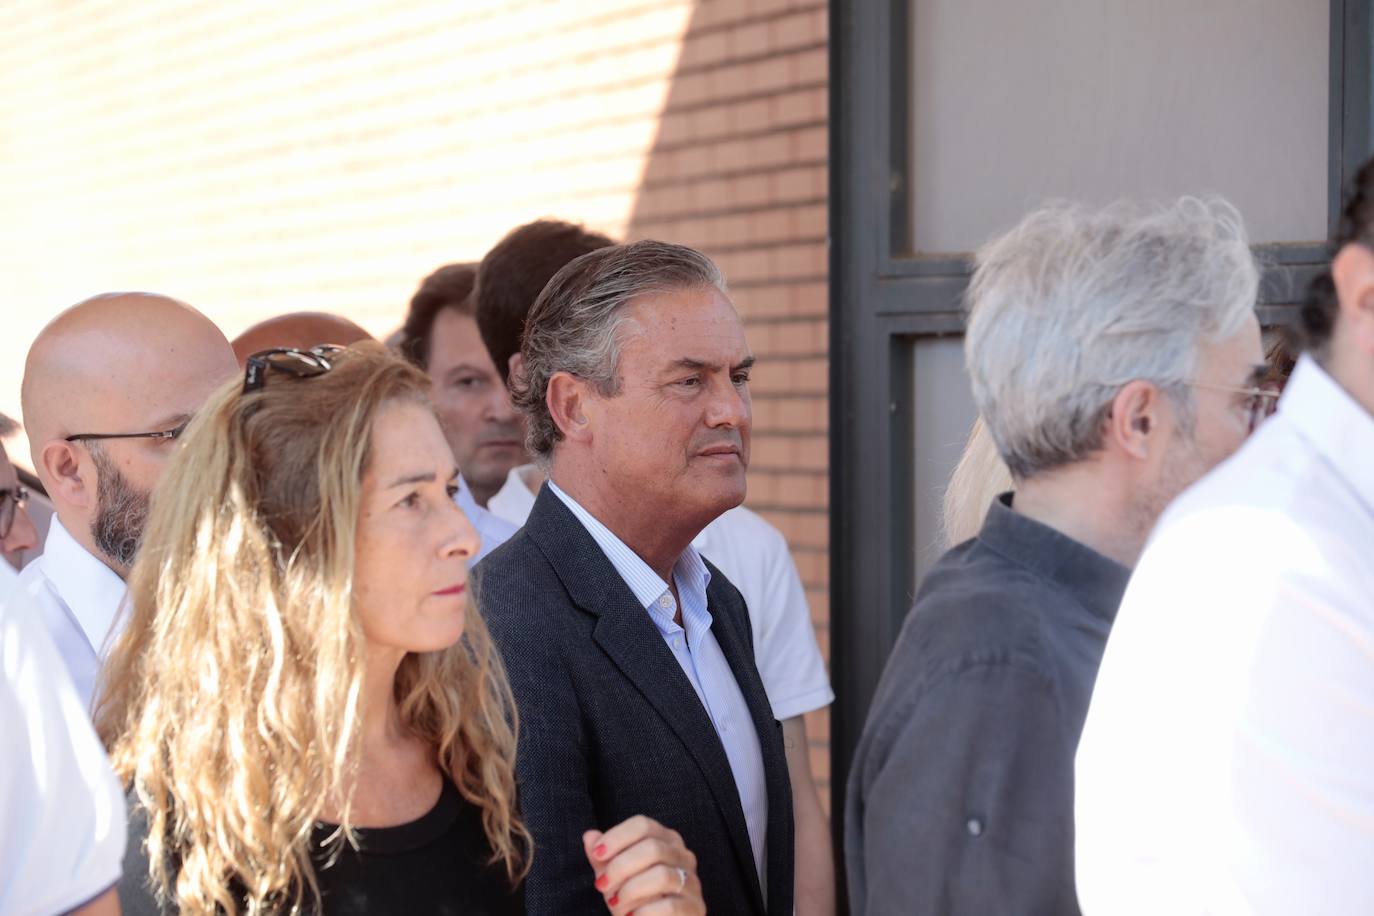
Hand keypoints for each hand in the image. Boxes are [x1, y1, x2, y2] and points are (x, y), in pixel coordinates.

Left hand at [583, 815, 705, 914]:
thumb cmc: (634, 900)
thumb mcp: (614, 878)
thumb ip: (603, 858)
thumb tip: (589, 836)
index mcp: (665, 840)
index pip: (643, 825)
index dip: (617, 836)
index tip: (597, 854)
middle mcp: (683, 855)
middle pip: (653, 848)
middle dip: (620, 867)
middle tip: (602, 885)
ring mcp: (693, 882)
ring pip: (662, 876)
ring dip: (631, 891)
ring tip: (615, 904)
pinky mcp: (696, 908)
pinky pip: (670, 906)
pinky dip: (644, 913)